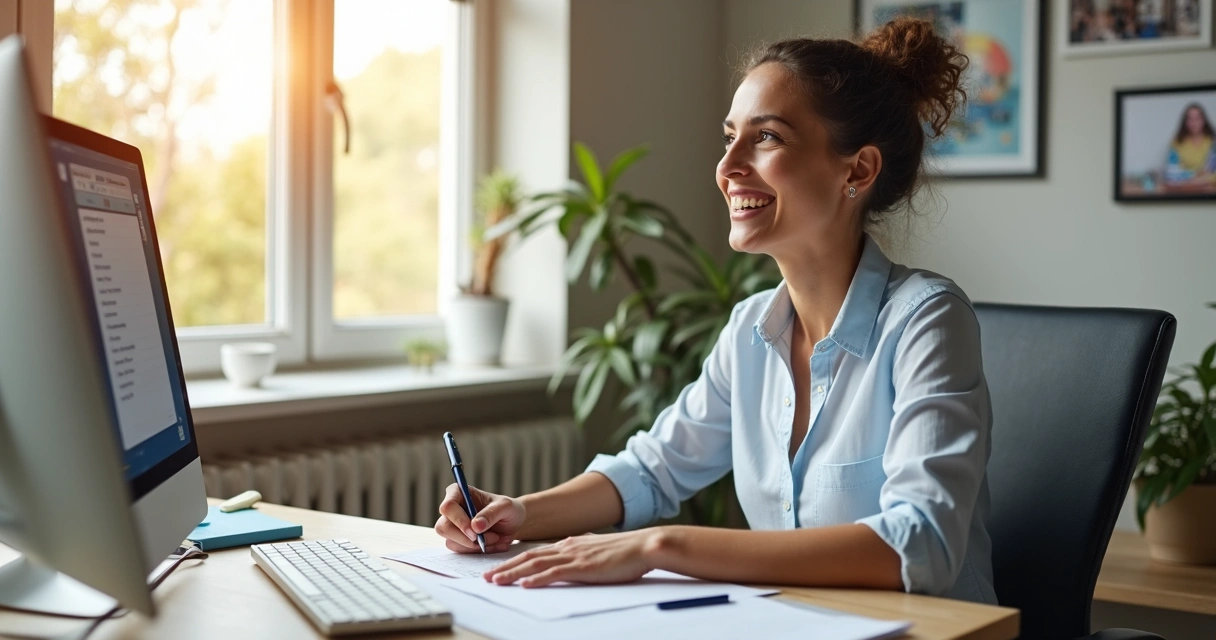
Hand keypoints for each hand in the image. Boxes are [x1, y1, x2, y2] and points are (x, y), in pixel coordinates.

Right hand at [435, 484, 525, 553]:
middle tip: (489, 539)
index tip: (475, 532)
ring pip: (451, 542)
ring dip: (476, 546)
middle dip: (466, 538)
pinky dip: (478, 551)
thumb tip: (475, 526)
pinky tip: (493, 545)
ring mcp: (452, 526)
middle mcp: (451, 509)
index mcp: (458, 493)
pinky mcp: (456, 540)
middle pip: (443, 527)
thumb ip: (491, 513)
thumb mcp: (506, 507)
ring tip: (498, 539)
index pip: (448, 507)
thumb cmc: (507, 509)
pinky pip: (460, 551)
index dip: (459, 520)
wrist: (512, 524)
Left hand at [482, 529, 662, 587]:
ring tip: (496, 581)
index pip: (536, 552)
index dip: (516, 560)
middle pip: (529, 556)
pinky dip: (536, 579)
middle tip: (487, 576)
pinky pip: (554, 573)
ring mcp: (574, 557)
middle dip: (506, 567)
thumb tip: (575, 560)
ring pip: (535, 564)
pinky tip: (524, 584)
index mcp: (571, 544)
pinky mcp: (583, 568)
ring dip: (513, 573)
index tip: (500, 568)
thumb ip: (584, 553)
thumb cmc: (626, 552)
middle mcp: (568, 547)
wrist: (644, 546)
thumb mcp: (599, 550)